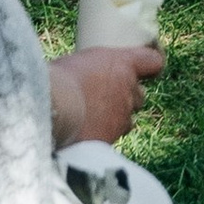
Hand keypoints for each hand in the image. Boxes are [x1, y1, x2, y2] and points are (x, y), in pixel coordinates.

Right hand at [50, 47, 164, 147]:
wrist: (50, 109)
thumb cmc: (58, 79)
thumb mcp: (78, 62)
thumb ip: (93, 69)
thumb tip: (86, 77)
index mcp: (123, 64)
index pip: (153, 62)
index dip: (150, 66)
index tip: (144, 70)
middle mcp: (128, 90)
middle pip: (138, 96)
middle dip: (126, 98)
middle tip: (104, 99)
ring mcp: (121, 117)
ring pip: (126, 121)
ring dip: (114, 121)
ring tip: (89, 120)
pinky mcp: (110, 141)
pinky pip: (110, 140)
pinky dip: (100, 138)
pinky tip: (81, 136)